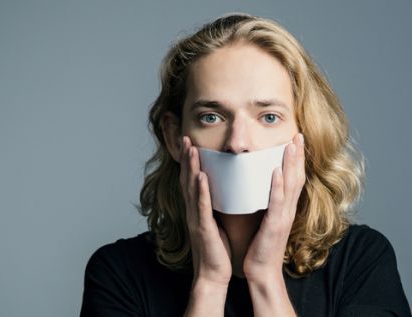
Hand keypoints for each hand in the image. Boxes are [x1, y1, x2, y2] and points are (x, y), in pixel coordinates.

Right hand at [179, 136, 231, 288]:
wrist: (213, 274)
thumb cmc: (218, 249)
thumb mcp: (217, 222)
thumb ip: (217, 205)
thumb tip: (225, 189)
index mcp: (197, 209)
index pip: (191, 180)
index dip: (189, 161)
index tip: (190, 142)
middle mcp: (193, 211)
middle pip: (187, 179)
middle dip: (187, 158)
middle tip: (186, 138)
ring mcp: (195, 219)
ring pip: (191, 189)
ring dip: (190, 168)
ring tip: (192, 149)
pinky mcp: (202, 229)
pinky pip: (201, 206)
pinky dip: (200, 191)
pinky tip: (200, 177)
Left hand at [243, 133, 305, 283]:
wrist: (261, 271)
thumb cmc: (259, 245)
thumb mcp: (264, 218)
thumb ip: (265, 201)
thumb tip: (257, 183)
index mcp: (285, 207)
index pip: (294, 177)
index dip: (296, 158)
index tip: (296, 139)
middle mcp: (288, 209)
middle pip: (297, 176)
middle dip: (298, 154)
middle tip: (299, 134)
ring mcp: (283, 217)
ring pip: (291, 185)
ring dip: (291, 164)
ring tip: (292, 145)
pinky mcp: (274, 226)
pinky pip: (277, 203)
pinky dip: (278, 186)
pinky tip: (277, 172)